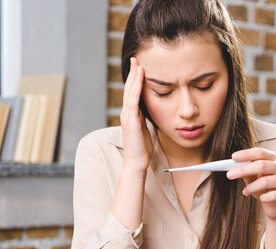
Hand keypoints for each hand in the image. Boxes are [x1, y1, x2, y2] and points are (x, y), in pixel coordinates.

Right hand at [120, 57, 152, 171]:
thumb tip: (148, 111)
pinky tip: (139, 77)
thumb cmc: (141, 148)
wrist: (136, 162)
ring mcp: (127, 116)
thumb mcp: (145, 129)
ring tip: (137, 63)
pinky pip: (132, 100)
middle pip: (129, 88)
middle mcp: (127, 113)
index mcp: (131, 114)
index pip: (132, 93)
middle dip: (133, 73)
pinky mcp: (130, 120)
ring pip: (129, 91)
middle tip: (136, 59)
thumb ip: (144, 118)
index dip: (136, 80)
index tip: (140, 67)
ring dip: (134, 76)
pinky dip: (135, 87)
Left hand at [227, 148, 275, 220]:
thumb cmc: (265, 189)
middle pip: (262, 165)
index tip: (233, 157)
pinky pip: (274, 195)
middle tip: (229, 175)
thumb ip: (246, 171)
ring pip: (265, 181)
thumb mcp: (254, 178)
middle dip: (243, 170)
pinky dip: (264, 197)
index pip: (260, 152)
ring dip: (251, 187)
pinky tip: (261, 198)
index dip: (246, 154)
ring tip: (245, 192)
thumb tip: (233, 167)